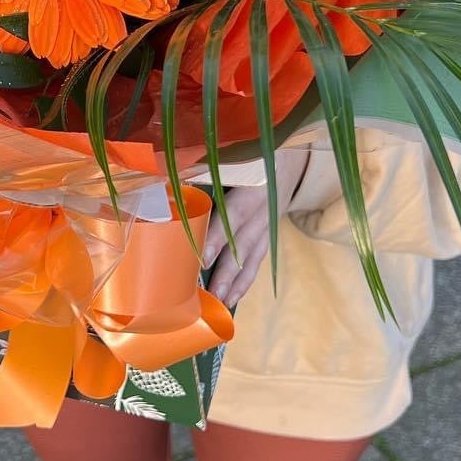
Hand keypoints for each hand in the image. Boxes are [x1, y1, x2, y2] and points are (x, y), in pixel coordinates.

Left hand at [202, 150, 310, 308]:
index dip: (219, 237)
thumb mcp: (237, 158)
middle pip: (242, 244)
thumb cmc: (252, 158)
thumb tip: (170, 183)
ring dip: (234, 282)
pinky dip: (245, 280)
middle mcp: (263, 211)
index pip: (234, 216)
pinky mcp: (269, 236)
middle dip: (225, 270)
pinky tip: (233, 296)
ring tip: (219, 302)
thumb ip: (207, 170)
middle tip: (208, 294)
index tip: (203, 257)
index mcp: (252, 188)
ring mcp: (268, 226)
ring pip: (251, 257)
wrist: (291, 160)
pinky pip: (257, 261)